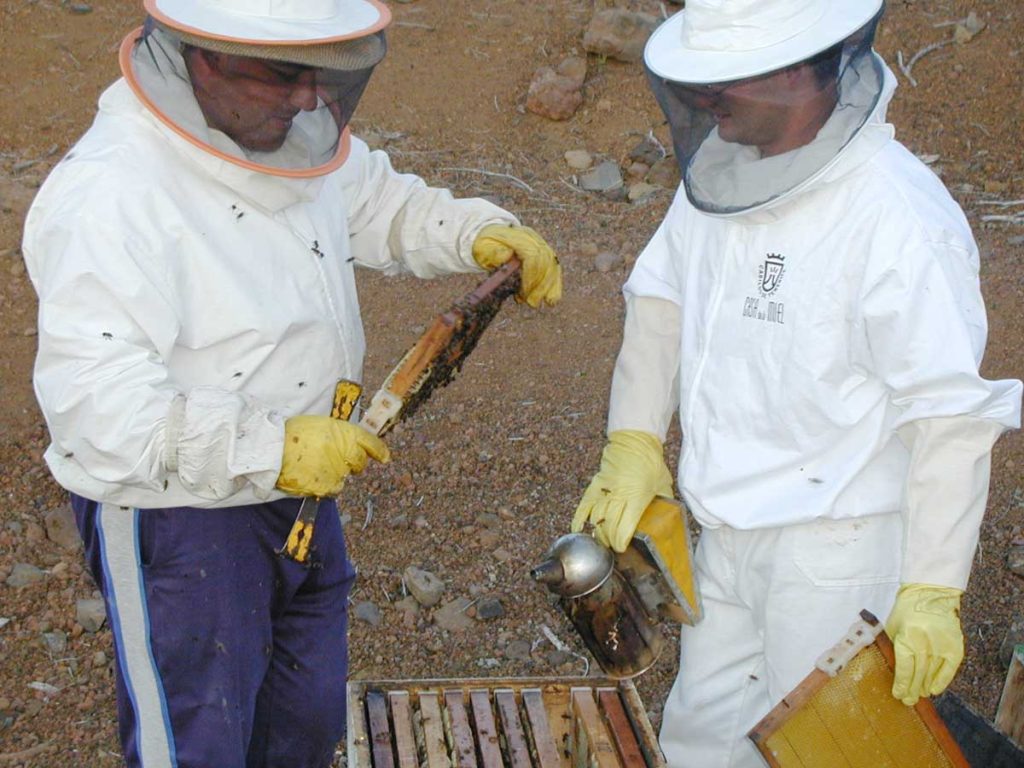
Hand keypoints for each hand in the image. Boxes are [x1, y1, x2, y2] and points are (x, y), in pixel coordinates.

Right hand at [276, 415, 389, 496]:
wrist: (274, 450)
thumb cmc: (293, 435)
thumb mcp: (320, 425)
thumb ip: (338, 434)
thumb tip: (349, 443)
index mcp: (344, 432)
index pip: (369, 441)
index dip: (379, 450)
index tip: (385, 456)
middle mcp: (344, 451)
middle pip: (360, 462)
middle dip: (353, 463)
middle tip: (337, 460)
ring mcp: (337, 470)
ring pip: (345, 476)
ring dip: (335, 474)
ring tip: (314, 465)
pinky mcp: (327, 486)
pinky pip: (333, 489)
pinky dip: (325, 485)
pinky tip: (312, 476)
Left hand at [472, 224, 561, 307]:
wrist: (493, 237)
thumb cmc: (487, 246)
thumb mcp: (483, 248)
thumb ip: (493, 252)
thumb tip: (507, 255)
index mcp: (519, 236)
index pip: (533, 256)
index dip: (531, 276)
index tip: (523, 293)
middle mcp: (534, 239)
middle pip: (545, 262)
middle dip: (539, 285)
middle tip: (530, 302)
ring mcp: (542, 246)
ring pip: (552, 266)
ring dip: (546, 288)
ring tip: (534, 303)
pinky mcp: (546, 255)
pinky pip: (555, 269)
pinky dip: (554, 286)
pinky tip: (550, 300)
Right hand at [571, 430, 673, 551]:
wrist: (635, 441)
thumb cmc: (651, 463)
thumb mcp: (663, 485)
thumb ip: (663, 503)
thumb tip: (668, 518)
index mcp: (636, 497)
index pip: (624, 526)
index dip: (621, 541)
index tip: (621, 549)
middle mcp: (618, 495)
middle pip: (608, 525)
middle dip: (609, 540)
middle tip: (612, 548)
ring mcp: (605, 490)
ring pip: (596, 517)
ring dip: (598, 532)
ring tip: (602, 541)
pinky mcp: (596, 484)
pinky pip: (585, 503)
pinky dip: (579, 517)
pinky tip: (577, 529)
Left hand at [885, 583, 964, 705]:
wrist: (930, 593)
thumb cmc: (906, 611)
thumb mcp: (893, 627)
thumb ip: (894, 648)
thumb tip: (893, 672)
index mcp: (906, 637)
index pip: (905, 668)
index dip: (902, 684)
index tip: (898, 694)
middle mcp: (925, 642)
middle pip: (919, 673)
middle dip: (913, 689)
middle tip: (909, 701)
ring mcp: (942, 644)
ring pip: (933, 673)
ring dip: (926, 687)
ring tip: (920, 696)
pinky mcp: (955, 645)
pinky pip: (949, 668)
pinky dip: (942, 680)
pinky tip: (935, 690)